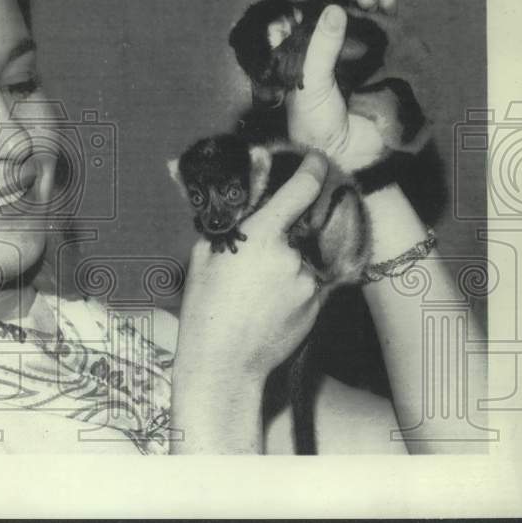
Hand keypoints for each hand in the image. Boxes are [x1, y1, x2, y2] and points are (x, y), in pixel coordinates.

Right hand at [177, 151, 327, 381]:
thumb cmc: (205, 308)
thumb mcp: (203, 256)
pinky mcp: (318, 305)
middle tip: (252, 266)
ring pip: (302, 259)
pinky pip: (309, 284)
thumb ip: (222, 221)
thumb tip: (218, 190)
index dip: (311, 169)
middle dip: (280, 237)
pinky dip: (294, 288)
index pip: (299, 190)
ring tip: (256, 294)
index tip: (316, 159)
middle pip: (296, 229)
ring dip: (286, 266)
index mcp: (262, 237)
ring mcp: (308, 282)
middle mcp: (291, 256)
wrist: (224, 363)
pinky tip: (269, 307)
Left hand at [279, 0, 402, 171]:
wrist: (349, 159)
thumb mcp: (310, 86)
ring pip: (349, 6)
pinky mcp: (372, 56)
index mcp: (286, 44)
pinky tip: (387, 4)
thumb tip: (333, 10)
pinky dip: (385, 10)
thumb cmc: (315, 126)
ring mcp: (342, 47)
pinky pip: (379, 24)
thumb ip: (319, 48)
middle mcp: (311, 40)